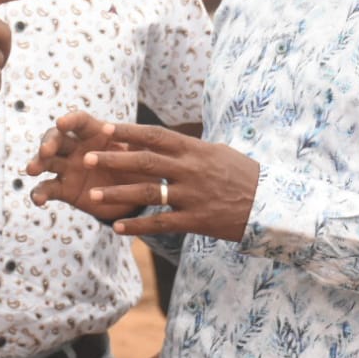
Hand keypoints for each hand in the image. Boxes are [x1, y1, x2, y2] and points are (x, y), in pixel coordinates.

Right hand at [28, 112, 149, 223]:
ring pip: (47, 161)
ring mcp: (68, 168)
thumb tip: (139, 136)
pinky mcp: (64, 189)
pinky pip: (48, 189)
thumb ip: (139, 146)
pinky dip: (39, 193)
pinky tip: (38, 201)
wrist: (135, 196)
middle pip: (56, 139)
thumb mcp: (143, 156)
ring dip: (37, 162)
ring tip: (32, 169)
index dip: (70, 120)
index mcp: (95, 133)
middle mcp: (77, 147)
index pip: (79, 121)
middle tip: (45, 151)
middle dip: (48, 142)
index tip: (62, 123)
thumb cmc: (140, 168)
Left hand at [45, 120, 259, 241]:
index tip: (103, 128)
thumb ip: (187, 148)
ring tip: (91, 197)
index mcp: (194, 150)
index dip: (128, 132)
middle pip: (145, 161)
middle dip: (114, 160)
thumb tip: (160, 141)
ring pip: (148, 193)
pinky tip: (118, 228)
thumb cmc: (242, 175)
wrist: (271, 204)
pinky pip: (162, 223)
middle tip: (87, 159)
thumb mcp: (216, 153)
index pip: (155, 136)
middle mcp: (191, 170)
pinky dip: (138, 226)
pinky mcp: (196, 220)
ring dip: (118, 194)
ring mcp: (193, 195)